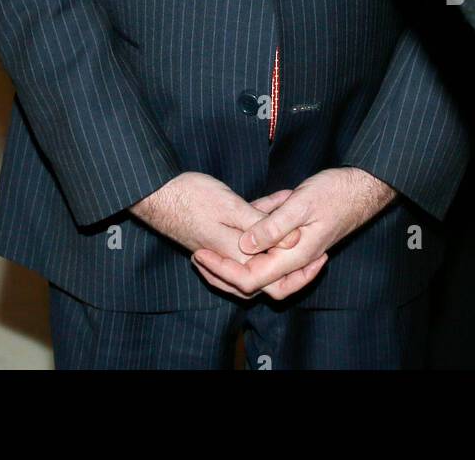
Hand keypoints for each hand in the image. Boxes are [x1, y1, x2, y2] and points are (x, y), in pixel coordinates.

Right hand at [131, 172, 306, 298]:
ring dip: (277, 241)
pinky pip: (246, 242)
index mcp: (236, 259)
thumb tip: (293, 243)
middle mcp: (229, 262)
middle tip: (312, 245)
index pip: (274, 282)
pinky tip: (273, 203)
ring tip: (294, 218)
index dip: (299, 271)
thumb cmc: (191, 197)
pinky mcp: (216, 239)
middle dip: (291, 261)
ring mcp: (221, 253)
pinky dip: (261, 228)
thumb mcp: (232, 207)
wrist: (156, 192)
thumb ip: (263, 226)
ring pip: (258, 258)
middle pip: (268, 276)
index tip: (318, 252)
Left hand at [192, 167, 396, 299]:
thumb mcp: (300, 204)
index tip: (200, 253)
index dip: (222, 270)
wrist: (363, 188)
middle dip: (224, 273)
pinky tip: (243, 223)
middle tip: (199, 256)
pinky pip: (270, 251)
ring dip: (236, 260)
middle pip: (253, 281)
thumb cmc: (334, 193)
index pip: (250, 279)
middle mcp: (294, 260)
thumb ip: (273, 227)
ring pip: (260, 267)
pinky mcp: (298, 241)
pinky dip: (254, 243)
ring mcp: (297, 252)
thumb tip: (245, 247)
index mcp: (293, 256)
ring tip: (211, 249)